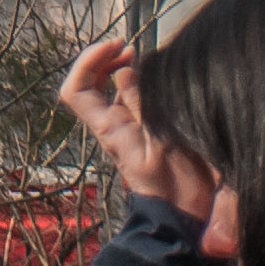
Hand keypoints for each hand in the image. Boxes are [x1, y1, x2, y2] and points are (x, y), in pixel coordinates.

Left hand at [60, 38, 220, 224]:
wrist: (188, 218)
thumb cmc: (177, 187)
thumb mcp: (161, 142)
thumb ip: (141, 104)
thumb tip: (124, 71)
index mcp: (110, 128)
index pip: (76, 91)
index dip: (89, 61)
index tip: (117, 47)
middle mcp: (114, 124)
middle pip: (93, 82)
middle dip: (107, 58)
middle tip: (130, 47)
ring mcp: (130, 126)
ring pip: (116, 87)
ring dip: (125, 66)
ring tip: (143, 55)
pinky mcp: (148, 129)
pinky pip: (135, 98)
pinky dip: (141, 80)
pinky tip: (159, 75)